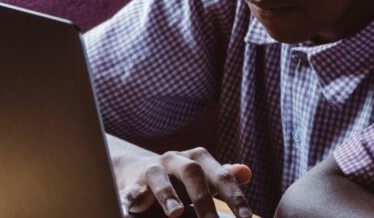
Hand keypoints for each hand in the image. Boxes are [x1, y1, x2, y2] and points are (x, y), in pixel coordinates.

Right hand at [110, 138, 252, 217]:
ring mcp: (152, 170)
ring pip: (158, 177)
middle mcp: (175, 160)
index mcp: (198, 160)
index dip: (235, 197)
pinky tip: (126, 214)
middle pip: (192, 172)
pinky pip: (128, 192)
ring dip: (167, 194)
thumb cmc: (180, 180)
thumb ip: (224, 178)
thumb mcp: (203, 177)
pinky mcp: (131, 183)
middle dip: (203, 197)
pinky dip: (126, 201)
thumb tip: (247, 172)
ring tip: (175, 213)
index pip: (221, 176)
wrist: (138, 169)